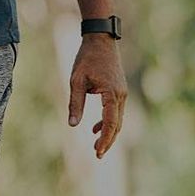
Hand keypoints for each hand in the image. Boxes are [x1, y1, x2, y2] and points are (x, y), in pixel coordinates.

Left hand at [68, 35, 126, 158]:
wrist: (101, 40)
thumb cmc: (87, 58)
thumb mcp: (76, 81)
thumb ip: (75, 103)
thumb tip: (72, 125)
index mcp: (112, 94)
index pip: (110, 123)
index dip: (104, 139)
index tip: (97, 152)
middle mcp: (121, 95)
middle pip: (117, 125)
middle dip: (107, 141)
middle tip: (97, 156)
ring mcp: (122, 93)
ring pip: (118, 120)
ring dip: (108, 133)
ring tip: (96, 147)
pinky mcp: (119, 90)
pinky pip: (115, 111)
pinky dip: (107, 122)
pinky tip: (94, 129)